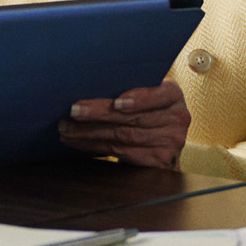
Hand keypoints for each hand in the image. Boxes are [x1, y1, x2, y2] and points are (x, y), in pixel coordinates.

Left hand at [60, 80, 190, 170]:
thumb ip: (130, 87)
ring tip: (67, 128)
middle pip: (134, 118)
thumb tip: (89, 82)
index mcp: (173, 96)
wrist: (164, 140)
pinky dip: (95, 147)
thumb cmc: (147, 108)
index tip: (117, 103)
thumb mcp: (146, 93)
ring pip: (123, 137)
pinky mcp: (159, 162)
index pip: (159, 95)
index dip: (139, 99)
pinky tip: (78, 141)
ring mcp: (171, 143)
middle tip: (74, 111)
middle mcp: (177, 119)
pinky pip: (122, 153)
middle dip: (99, 114)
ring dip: (90, 133)